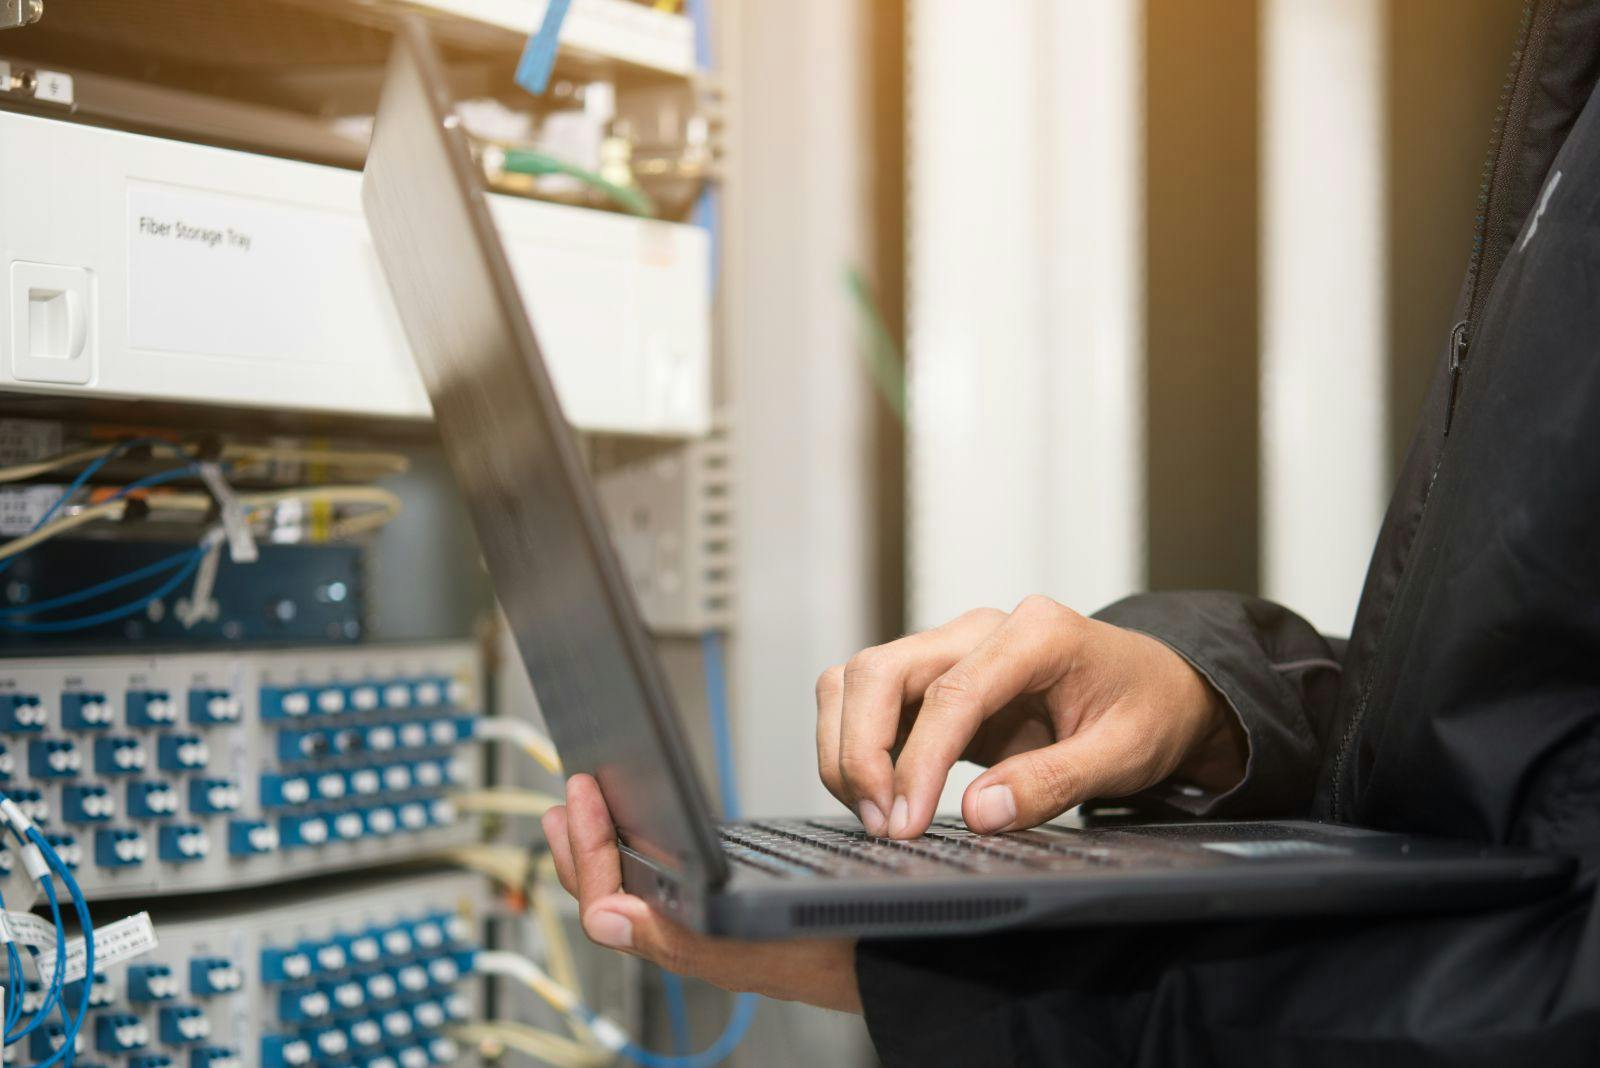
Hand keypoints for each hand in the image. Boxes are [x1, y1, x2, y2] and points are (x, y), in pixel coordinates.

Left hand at [542, 774, 861, 1013]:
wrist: (898, 956)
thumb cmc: (844, 947)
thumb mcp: (764, 933)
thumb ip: (681, 934)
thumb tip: (602, 919)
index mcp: (690, 943)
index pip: (604, 905)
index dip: (585, 849)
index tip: (581, 792)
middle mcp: (692, 940)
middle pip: (609, 897)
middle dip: (580, 847)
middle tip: (565, 797)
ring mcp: (710, 930)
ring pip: (635, 893)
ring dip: (604, 849)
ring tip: (587, 811)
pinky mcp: (732, 917)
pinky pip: (667, 889)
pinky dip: (643, 854)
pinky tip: (652, 833)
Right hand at [816, 595, 1245, 838]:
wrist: (1160, 688)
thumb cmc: (1148, 710)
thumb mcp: (1124, 755)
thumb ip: (1053, 782)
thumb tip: (978, 812)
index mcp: (1036, 634)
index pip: (951, 692)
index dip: (916, 760)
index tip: (904, 821)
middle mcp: (981, 630)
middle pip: (880, 670)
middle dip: (860, 750)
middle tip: (883, 825)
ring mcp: (951, 648)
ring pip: (859, 679)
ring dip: (847, 747)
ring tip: (876, 815)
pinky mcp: (934, 679)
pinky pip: (869, 699)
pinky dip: (856, 746)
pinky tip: (881, 796)